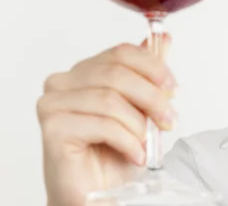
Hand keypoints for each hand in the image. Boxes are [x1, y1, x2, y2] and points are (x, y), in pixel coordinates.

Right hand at [37, 37, 175, 205]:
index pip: (121, 52)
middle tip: (169, 120)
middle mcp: (63, 82)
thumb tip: (163, 39)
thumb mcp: (141, 110)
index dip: (153, 66)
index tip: (173, 87)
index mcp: (84, 72)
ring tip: (147, 145)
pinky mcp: (53, 128)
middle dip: (152, 98)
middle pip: (117, 74)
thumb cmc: (115, 155)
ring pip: (110, 99)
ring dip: (139, 125)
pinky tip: (136, 155)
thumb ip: (147, 75)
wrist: (98, 195)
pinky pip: (103, 124)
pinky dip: (128, 141)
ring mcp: (53, 104)